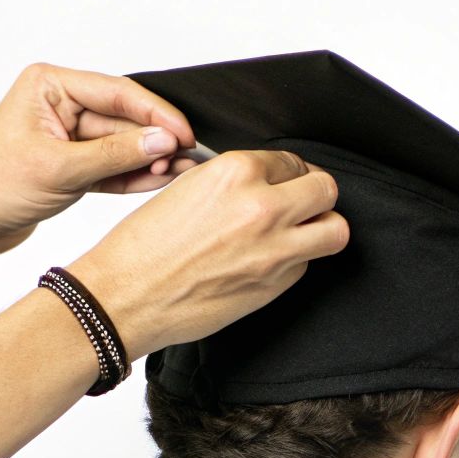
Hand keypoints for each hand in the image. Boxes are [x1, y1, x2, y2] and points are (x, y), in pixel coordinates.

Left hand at [0, 63, 198, 263]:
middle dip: (154, 139)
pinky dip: (131, 175)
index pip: (115, 92)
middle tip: (187, 156)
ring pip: (119, 145)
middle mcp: (58, 106)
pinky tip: (156, 181)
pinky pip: (110, 167)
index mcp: (48, 87)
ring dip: (147, 159)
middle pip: (122, 118)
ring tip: (178, 172)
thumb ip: (114, 154)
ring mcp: (65, 137)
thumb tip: (160, 142)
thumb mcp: (57, 170)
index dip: (155, 113)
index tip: (182, 132)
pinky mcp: (70, 166)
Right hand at [67, 150, 348, 359]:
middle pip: (325, 189)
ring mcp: (274, 249)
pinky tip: (267, 261)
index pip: (291, 160)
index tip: (279, 181)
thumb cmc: (140, 247)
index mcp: (236, 172)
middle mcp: (263, 207)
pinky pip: (307, 265)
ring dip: (321, 227)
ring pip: (334, 229)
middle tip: (298, 203)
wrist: (124, 298)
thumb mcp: (185, 188)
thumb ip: (232, 181)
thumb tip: (261, 182)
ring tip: (300, 232)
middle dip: (313, 194)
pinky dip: (295, 261)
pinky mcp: (274, 286)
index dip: (285, 172)